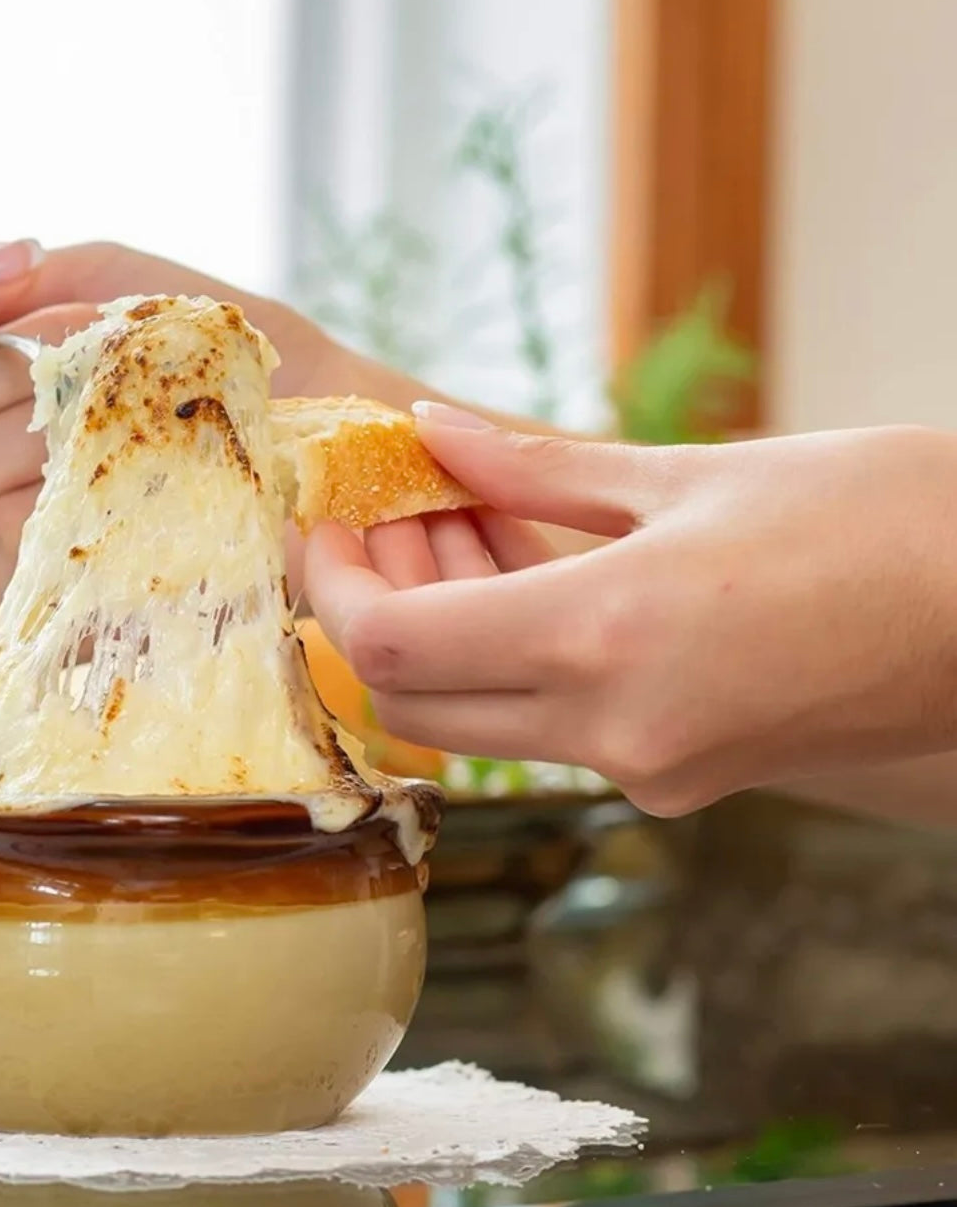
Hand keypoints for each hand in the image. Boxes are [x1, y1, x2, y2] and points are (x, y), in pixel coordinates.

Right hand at [0, 240, 361, 603]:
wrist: (342, 441)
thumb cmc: (235, 368)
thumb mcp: (119, 291)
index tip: (15, 262)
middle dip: (15, 359)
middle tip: (121, 367)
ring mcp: (17, 549)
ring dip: (67, 419)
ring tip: (158, 427)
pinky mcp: (61, 607)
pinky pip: (24, 531)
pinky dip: (95, 479)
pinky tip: (161, 478)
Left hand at [305, 405, 956, 815]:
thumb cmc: (883, 520)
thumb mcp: (689, 475)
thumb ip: (537, 467)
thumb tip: (432, 432)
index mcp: (608, 641)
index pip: (394, 645)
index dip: (336, 585)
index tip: (323, 524)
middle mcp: (613, 732)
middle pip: (418, 697)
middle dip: (379, 605)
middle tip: (393, 512)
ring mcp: (647, 769)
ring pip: (480, 712)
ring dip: (445, 623)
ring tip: (460, 515)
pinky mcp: (678, 774)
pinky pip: (549, 721)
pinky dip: (512, 650)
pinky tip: (523, 563)